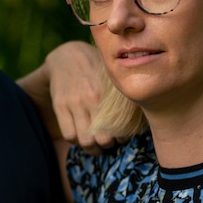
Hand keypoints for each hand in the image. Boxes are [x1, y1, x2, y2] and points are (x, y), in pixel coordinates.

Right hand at [23, 40, 129, 154]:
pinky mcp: (60, 106)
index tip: (121, 136)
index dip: (122, 138)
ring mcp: (74, 103)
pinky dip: (75, 140)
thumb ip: (124, 94)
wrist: (67, 55)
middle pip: (104, 139)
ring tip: (95, 145)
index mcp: (109, 92)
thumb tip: (142, 116)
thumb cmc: (97, 68)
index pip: (121, 128)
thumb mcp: (112, 76)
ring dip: (92, 148)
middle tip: (108, 143)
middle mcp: (92, 98)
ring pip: (85, 141)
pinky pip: (69, 135)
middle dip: (108, 145)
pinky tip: (80, 135)